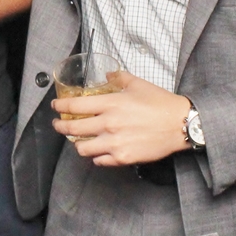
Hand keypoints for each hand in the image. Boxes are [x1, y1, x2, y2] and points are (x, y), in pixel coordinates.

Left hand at [52, 71, 190, 166]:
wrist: (180, 124)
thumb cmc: (161, 103)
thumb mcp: (138, 84)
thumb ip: (119, 78)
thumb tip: (108, 75)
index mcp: (110, 104)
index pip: (75, 106)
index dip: (60, 106)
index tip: (55, 106)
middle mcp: (108, 124)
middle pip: (73, 129)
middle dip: (60, 127)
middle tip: (58, 125)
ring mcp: (114, 143)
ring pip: (82, 148)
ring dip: (78, 144)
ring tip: (79, 140)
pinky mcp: (123, 158)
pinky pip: (100, 160)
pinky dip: (96, 156)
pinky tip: (99, 151)